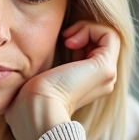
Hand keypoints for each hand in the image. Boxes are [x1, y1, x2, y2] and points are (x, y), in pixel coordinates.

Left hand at [6, 20, 120, 139]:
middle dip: (82, 32)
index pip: (93, 51)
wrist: (36, 111)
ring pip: (108, 37)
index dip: (78, 39)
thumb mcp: (39, 79)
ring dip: (86, 28)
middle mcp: (102, 82)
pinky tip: (70, 39)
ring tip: (66, 38)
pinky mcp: (104, 68)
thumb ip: (47, 69)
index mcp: (89, 86)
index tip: (60, 42)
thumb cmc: (29, 101)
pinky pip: (109, 34)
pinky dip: (90, 28)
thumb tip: (36, 56)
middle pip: (102, 43)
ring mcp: (106, 75)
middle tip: (63, 39)